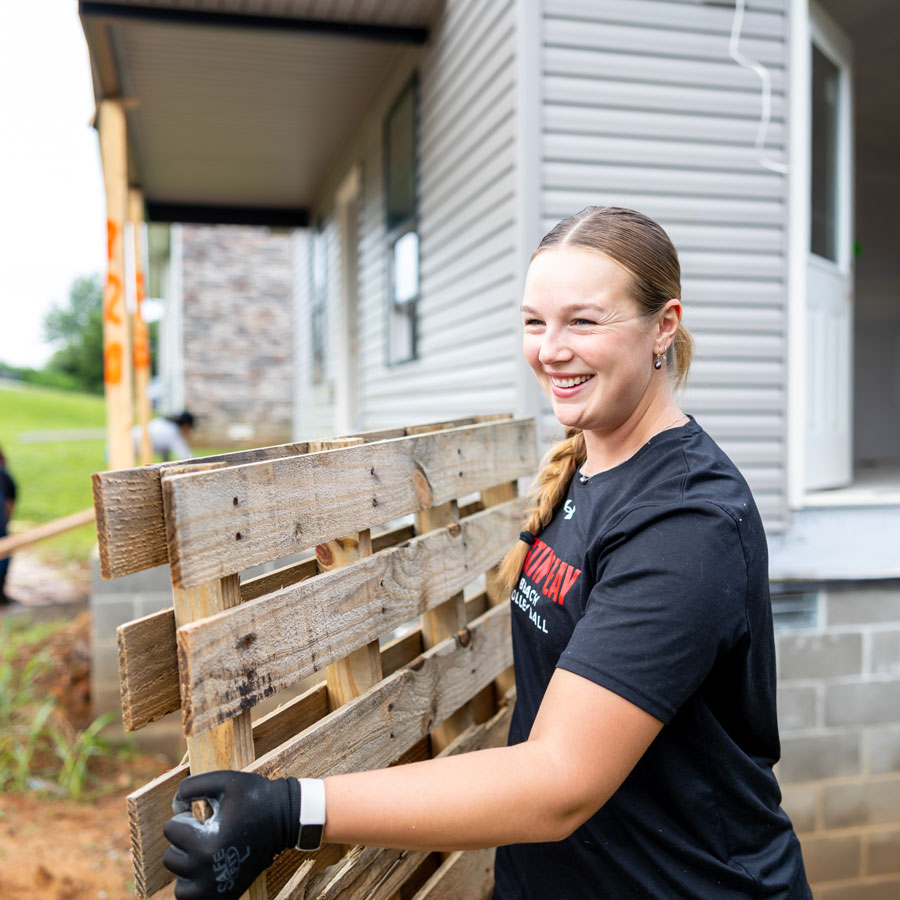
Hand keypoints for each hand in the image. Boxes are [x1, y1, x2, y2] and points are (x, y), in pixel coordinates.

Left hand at [163, 770, 299, 899]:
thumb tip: (174, 806)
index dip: (185, 818)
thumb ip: (191, 785)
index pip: (170, 830)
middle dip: (184, 842)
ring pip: (179, 886)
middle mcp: (208, 872)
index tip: (204, 817)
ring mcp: (216, 889)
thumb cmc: (255, 796)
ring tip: (206, 852)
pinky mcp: (225, 897)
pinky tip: (207, 870)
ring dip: (187, 868)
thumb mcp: (224, 780)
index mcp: (207, 844)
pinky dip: (194, 888)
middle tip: (206, 833)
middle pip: (170, 858)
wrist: (285, 819)